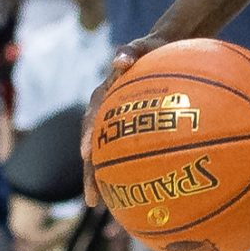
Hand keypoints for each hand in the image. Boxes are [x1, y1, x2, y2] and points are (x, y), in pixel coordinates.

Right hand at [80, 38, 167, 206]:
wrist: (164, 48)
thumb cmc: (152, 47)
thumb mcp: (142, 45)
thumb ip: (130, 50)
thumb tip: (120, 59)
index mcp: (104, 95)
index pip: (92, 119)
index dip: (87, 137)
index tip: (85, 154)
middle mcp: (106, 113)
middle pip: (93, 147)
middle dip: (91, 174)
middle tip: (93, 199)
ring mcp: (118, 123)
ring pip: (107, 155)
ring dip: (104, 179)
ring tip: (105, 205)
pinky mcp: (132, 129)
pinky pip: (129, 152)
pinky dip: (130, 170)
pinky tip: (140, 191)